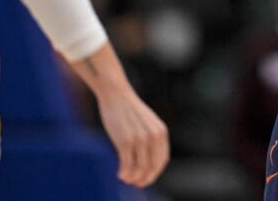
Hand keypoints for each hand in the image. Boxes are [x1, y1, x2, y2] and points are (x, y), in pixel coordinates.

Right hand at [70, 43, 169, 186]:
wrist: (116, 93)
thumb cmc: (129, 109)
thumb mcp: (146, 122)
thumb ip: (150, 138)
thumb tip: (148, 160)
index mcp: (161, 131)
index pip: (162, 160)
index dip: (155, 173)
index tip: (146, 179)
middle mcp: (153, 136)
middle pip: (152, 167)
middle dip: (145, 179)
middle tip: (136, 184)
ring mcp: (139, 139)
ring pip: (140, 168)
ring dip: (133, 178)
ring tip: (126, 179)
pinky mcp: (125, 141)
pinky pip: (127, 165)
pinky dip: (124, 173)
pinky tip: (120, 175)